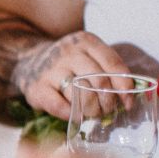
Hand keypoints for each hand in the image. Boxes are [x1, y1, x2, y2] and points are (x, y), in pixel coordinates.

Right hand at [10, 32, 132, 119]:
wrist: (29, 63)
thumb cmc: (68, 64)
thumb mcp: (88, 55)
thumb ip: (108, 69)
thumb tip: (129, 95)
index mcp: (85, 41)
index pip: (112, 64)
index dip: (124, 86)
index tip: (128, 102)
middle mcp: (68, 52)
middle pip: (99, 81)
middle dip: (109, 101)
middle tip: (109, 111)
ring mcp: (51, 70)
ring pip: (82, 94)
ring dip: (93, 110)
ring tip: (94, 114)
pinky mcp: (37, 88)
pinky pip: (61, 107)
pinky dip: (73, 115)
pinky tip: (77, 116)